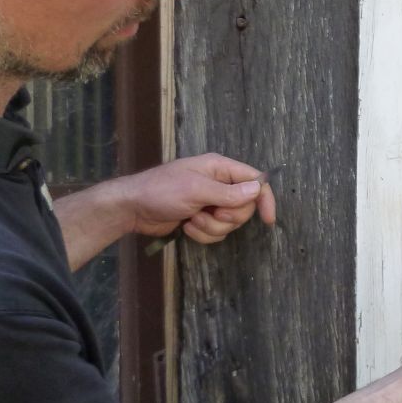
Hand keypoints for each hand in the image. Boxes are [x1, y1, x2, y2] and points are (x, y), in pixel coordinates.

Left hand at [115, 153, 277, 244]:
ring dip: (211, 227)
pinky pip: (216, 233)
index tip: (268, 219)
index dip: (264, 198)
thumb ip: (228, 192)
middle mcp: (219, 184)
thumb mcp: (196, 189)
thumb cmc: (162, 191)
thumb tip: (257, 189)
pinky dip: (202, 233)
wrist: (133, 208)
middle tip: (211, 213)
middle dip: (228, 216)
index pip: (254, 180)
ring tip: (192, 220)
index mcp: (220, 169)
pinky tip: (186, 227)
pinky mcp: (202, 219)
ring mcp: (211, 203)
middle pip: (244, 207)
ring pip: (230, 224)